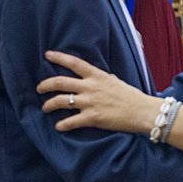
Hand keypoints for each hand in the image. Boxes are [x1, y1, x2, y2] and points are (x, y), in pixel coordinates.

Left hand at [37, 51, 160, 133]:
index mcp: (97, 76)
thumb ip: (105, 79)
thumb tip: (101, 77)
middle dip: (44, 85)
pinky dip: (62, 125)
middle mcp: (90, 87)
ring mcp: (89, 103)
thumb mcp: (117, 82)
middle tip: (39, 89)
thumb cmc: (133, 97)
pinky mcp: (92, 118)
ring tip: (45, 108)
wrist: (143, 112)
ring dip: (49, 105)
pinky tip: (59, 127)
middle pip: (59, 82)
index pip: (74, 63)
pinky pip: (70, 122)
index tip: (48, 54)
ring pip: (59, 101)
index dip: (59, 57)